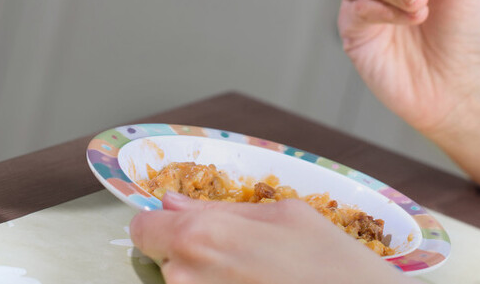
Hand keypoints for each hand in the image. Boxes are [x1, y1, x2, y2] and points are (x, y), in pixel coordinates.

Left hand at [129, 192, 402, 283]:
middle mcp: (187, 276)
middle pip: (163, 261)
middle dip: (188, 257)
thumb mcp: (286, 215)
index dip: (162, 226)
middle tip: (238, 261)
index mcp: (201, 234)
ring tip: (256, 279)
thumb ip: (222, 208)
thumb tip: (173, 202)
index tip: (182, 230)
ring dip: (206, 281)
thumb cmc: (336, 267)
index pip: (143, 228)